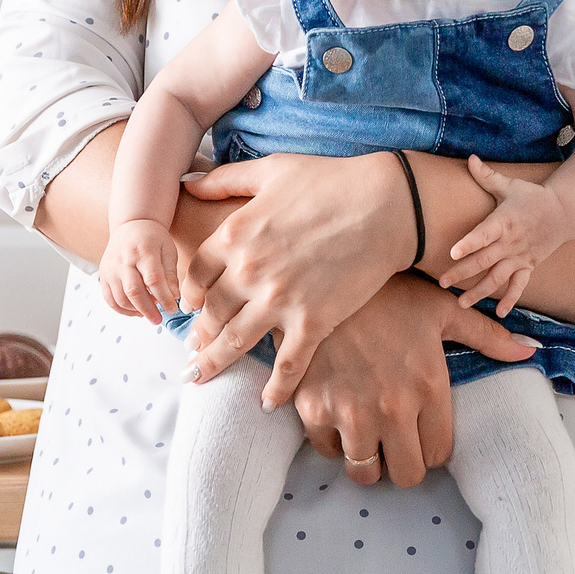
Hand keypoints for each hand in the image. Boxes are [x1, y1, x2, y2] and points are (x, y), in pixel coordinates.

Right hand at [97, 220, 177, 323]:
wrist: (131, 225)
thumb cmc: (153, 238)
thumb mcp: (168, 251)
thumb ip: (171, 274)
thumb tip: (174, 297)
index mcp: (143, 251)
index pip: (153, 279)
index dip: (163, 297)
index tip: (172, 308)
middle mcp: (124, 260)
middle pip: (133, 291)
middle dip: (148, 309)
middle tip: (158, 320)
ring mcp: (111, 269)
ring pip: (120, 298)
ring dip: (136, 310)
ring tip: (150, 313)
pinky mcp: (104, 276)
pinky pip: (110, 299)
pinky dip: (122, 310)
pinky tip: (136, 311)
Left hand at [178, 153, 416, 406]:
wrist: (387, 204)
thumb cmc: (331, 181)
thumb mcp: (270, 170)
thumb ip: (224, 180)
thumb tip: (187, 183)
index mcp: (235, 234)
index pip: (196, 275)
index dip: (190, 295)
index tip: (191, 308)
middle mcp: (250, 270)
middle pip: (211, 313)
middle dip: (198, 336)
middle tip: (190, 353)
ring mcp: (280, 300)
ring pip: (235, 342)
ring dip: (213, 364)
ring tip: (200, 379)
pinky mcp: (313, 321)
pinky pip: (286, 365)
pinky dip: (274, 388)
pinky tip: (266, 403)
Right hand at [284, 278, 541, 487]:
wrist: (325, 279)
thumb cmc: (388, 294)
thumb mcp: (441, 309)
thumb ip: (486, 336)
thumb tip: (531, 350)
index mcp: (428, 386)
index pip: (439, 454)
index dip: (431, 446)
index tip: (421, 432)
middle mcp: (392, 407)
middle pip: (406, 475)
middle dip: (403, 461)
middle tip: (396, 440)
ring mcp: (350, 411)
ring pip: (365, 474)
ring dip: (368, 458)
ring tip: (368, 432)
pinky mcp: (313, 409)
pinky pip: (328, 451)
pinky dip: (333, 439)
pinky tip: (338, 413)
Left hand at [443, 157, 569, 314]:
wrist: (564, 212)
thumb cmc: (532, 197)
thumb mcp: (510, 185)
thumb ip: (487, 176)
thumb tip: (469, 157)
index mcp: (504, 221)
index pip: (484, 234)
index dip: (469, 243)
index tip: (452, 252)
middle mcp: (511, 243)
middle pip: (484, 261)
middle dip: (462, 273)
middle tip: (442, 283)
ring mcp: (520, 257)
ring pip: (498, 278)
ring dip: (480, 292)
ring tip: (462, 304)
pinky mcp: (529, 266)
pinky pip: (520, 285)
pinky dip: (511, 299)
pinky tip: (501, 313)